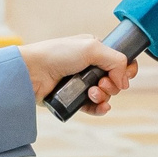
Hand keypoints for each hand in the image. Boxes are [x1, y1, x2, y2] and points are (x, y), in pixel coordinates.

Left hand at [19, 34, 138, 113]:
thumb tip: (124, 81)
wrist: (32, 71)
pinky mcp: (74, 99)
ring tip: (92, 92)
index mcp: (94, 50)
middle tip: (101, 83)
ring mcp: (81, 83)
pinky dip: (100, 108)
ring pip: (105, 95)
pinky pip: (94, 107)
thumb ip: (116, 60)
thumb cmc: (57, 54)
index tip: (123, 75)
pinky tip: (101, 107)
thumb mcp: (92, 48)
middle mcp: (89, 66)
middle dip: (112, 84)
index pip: (120, 61)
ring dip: (104, 96)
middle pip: (114, 80)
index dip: (126, 70)